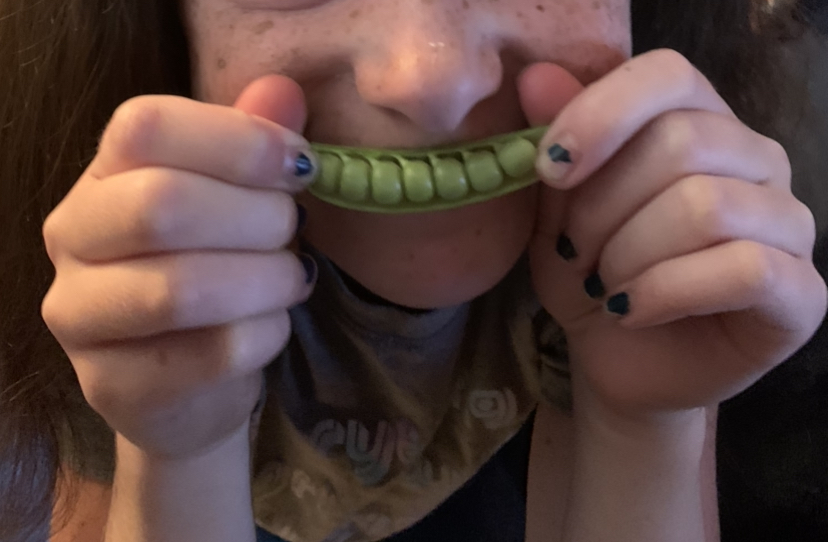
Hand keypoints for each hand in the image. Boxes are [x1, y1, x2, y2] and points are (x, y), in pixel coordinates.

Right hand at [41, 75, 316, 458]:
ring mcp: (80, 316)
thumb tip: (284, 90)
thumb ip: (253, 144)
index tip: (301, 164)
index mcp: (104, 175)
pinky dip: (265, 335)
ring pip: (181, 288)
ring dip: (266, 280)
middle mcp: (73, 237)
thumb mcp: (238, 202)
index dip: (237, 139)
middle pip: (163, 204)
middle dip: (259, 217)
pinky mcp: (114, 384)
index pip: (145, 126)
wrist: (189, 383)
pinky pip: (212, 352)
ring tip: (293, 280)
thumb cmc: (219, 275)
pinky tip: (271, 327)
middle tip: (295, 232)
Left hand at [521, 50, 826, 417]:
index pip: (667, 74)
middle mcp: (756, 159)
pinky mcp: (803, 291)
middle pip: (680, 143)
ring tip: (603, 286)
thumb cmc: (590, 276)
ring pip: (706, 206)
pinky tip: (630, 312)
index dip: (601, 114)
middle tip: (575, 254)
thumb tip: (536, 76)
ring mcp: (789, 224)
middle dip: (602, 208)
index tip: (549, 168)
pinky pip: (742, 269)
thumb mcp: (554, 213)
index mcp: (700, 122)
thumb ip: (556, 145)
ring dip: (628, 256)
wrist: (618, 361)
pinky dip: (664, 293)